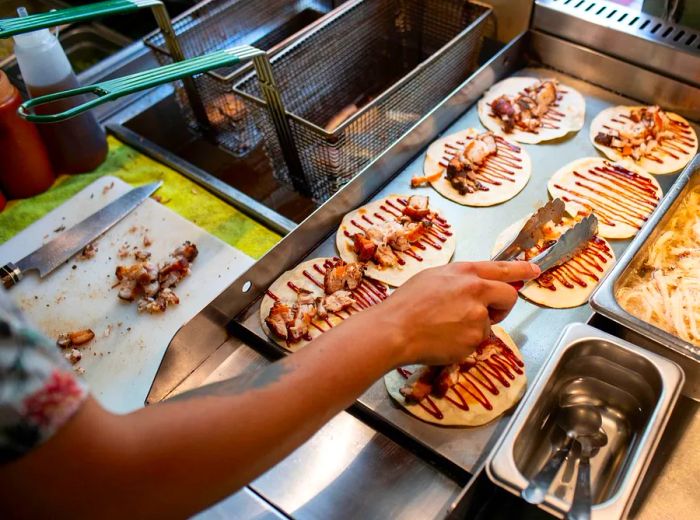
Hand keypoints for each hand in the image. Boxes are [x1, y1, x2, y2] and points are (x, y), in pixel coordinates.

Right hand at [369, 261, 539, 365]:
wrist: (395, 330)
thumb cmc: (406, 303)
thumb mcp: (433, 277)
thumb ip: (459, 279)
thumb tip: (474, 284)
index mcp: (465, 273)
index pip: (503, 268)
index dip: (521, 270)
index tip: (534, 271)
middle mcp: (476, 291)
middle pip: (508, 296)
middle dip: (503, 305)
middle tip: (487, 312)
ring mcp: (477, 317)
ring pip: (487, 323)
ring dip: (473, 327)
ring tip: (444, 327)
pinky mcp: (474, 340)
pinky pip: (475, 341)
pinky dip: (463, 342)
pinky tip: (442, 339)